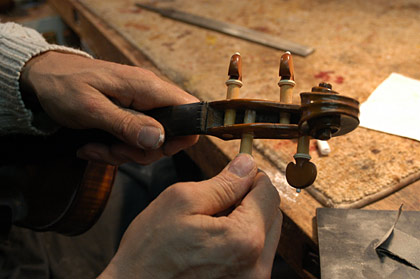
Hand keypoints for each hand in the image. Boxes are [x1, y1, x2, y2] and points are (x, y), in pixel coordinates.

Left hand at [20, 51, 198, 164]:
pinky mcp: (131, 114)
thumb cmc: (64, 85)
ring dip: (124, 153)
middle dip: (142, 152)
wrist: (45, 76)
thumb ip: (127, 124)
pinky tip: (94, 146)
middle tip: (113, 151)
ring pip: (151, 142)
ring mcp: (141, 106)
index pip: (189, 110)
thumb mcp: (92, 109)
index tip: (153, 150)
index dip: (182, 136)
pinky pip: (135, 139)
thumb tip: (160, 138)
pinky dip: (116, 149)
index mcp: (147, 88)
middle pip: (170, 134)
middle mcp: (150, 96)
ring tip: (96, 148)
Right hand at [100, 154, 281, 278]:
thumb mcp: (181, 202)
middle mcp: (256, 266)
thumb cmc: (150, 253)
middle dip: (250, 199)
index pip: (268, 193)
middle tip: (219, 198)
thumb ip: (223, 182)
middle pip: (272, 214)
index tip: (236, 174)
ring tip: (213, 223)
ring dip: (246, 220)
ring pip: (265, 235)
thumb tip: (247, 165)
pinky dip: (240, 241)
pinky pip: (254, 255)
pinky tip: (214, 242)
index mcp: (244, 239)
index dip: (251, 177)